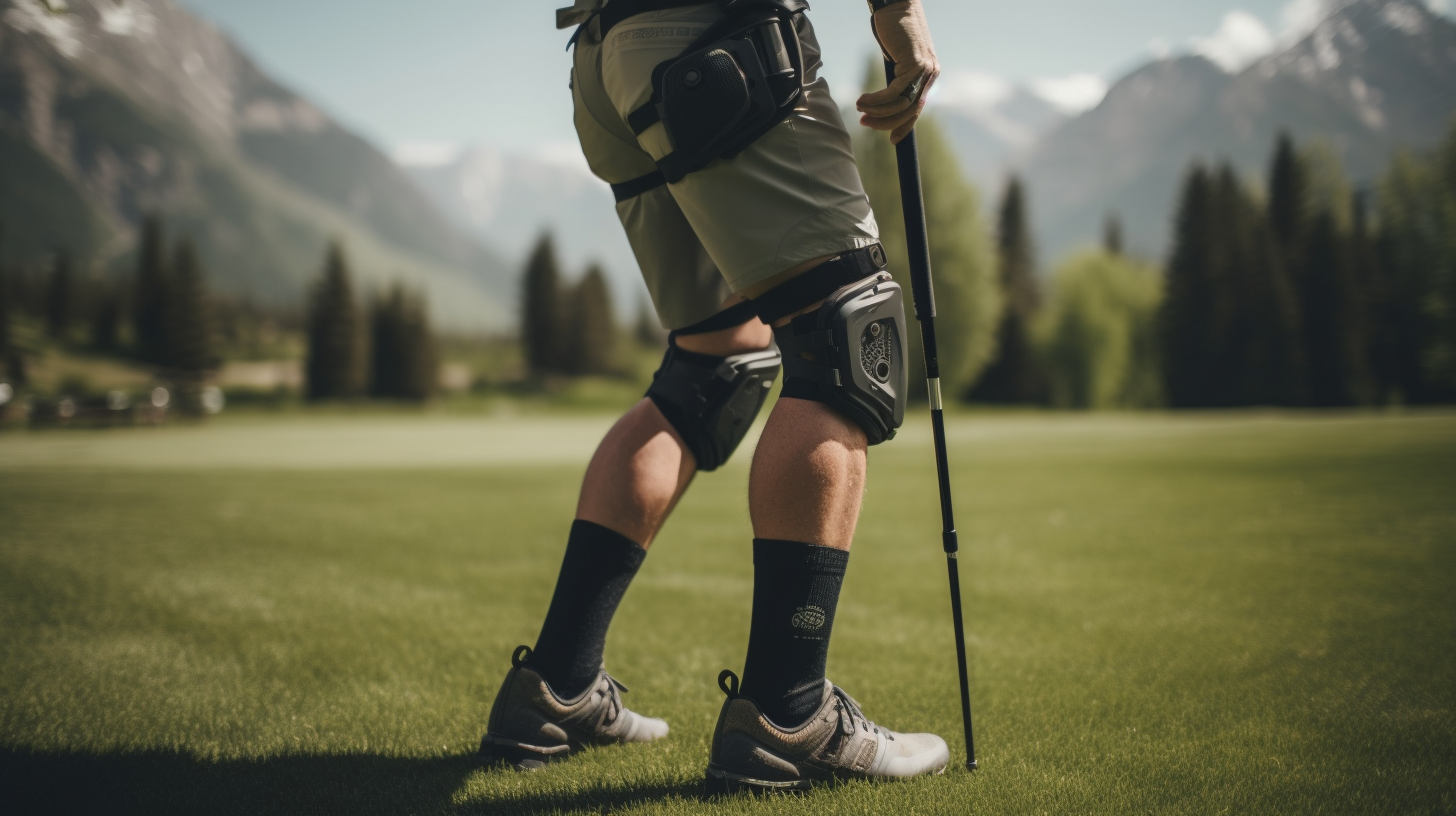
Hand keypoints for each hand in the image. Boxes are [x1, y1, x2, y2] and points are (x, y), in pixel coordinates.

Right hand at [856, 0, 939, 143]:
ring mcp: (924, 69)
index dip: (904, 126)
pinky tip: (863, 100)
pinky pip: (894, 92)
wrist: (897, 5)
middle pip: (910, 111)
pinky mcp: (914, 64)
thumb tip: (884, 98)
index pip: (917, 108)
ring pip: (902, 104)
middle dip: (887, 123)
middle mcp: (930, 74)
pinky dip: (876, 100)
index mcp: (928, 75)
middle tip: (865, 124)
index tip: (892, 140)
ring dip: (878, 112)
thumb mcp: (897, 58)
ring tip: (860, 110)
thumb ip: (897, 77)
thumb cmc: (894, 29)